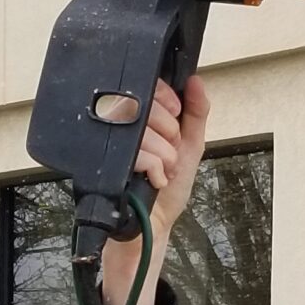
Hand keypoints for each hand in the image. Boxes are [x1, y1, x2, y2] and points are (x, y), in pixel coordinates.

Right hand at [101, 76, 210, 304]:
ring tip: (164, 172)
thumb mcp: (191, 144)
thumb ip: (196, 111)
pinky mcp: (108, 164)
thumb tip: (195, 80)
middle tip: (171, 154)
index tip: (177, 115)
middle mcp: (119, 125)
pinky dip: (155, 169)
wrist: (154, 223)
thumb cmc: (170, 185)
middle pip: (147, 105)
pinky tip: (155, 181)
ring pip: (145, 131)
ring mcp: (110, 145)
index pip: (148, 85)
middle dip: (170, 132)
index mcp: (137, 114)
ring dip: (165, 156)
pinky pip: (138, 153)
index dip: (167, 98)